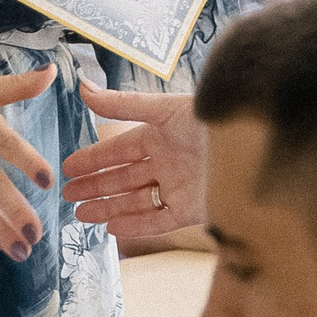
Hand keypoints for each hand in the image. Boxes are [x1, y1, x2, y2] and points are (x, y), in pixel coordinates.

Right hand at [60, 82, 204, 236]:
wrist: (249, 142)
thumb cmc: (209, 118)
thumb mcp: (163, 108)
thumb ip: (122, 104)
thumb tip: (82, 88)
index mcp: (160, 135)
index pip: (119, 150)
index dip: (93, 159)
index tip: (67, 168)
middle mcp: (167, 161)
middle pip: (123, 177)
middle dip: (95, 186)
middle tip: (67, 195)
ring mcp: (179, 186)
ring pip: (136, 200)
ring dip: (108, 207)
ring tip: (81, 215)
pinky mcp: (193, 208)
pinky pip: (158, 219)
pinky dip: (136, 224)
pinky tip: (112, 228)